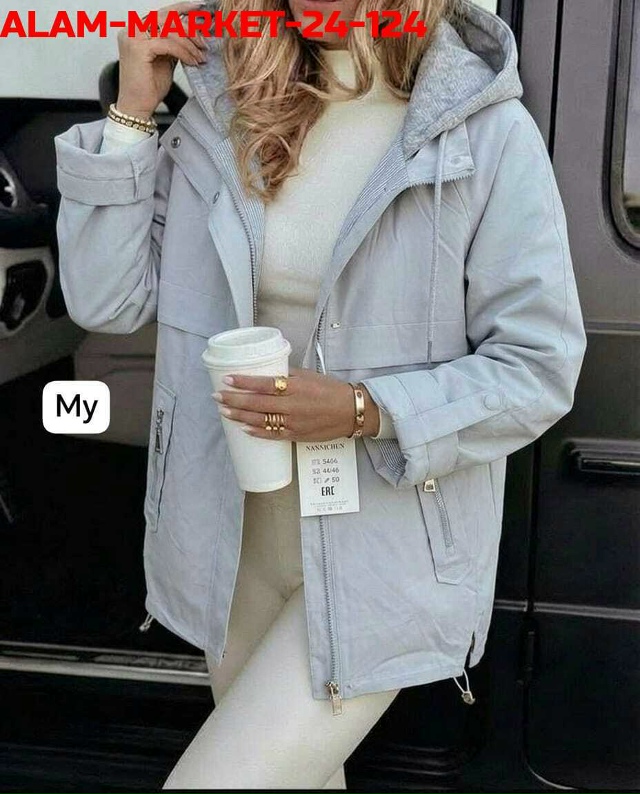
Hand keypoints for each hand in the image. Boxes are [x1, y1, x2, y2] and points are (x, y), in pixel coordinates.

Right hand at [116, 2, 207, 118]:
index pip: (162, 13)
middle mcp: (132, 30)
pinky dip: (184, 52)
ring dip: (189, 43)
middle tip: (204, 42)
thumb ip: (173, 45)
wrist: (137, 107)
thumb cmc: (148, 88)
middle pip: (167, 18)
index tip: (199, 8)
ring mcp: (133, 38)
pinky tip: (192, 62)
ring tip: (200, 56)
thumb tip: (190, 36)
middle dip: (190, 29)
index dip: (181, 9)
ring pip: (169, 29)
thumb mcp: (165, 61)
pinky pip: (169, 44)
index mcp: (137, 30)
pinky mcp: (138, 49)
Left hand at [211, 367, 380, 441]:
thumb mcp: (309, 376)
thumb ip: (287, 375)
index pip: (264, 384)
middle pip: (256, 404)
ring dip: (240, 417)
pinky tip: (243, 429)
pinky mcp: (296, 435)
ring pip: (260, 421)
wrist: (351, 412)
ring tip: (224, 412)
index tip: (228, 379)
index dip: (244, 382)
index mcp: (295, 387)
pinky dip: (257, 432)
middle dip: (234, 401)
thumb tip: (266, 371)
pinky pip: (272, 435)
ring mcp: (293, 423)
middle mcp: (292, 406)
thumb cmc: (330, 390)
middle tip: (217, 397)